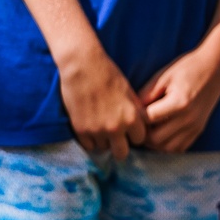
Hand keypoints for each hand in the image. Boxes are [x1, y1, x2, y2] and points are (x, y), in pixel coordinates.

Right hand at [58, 41, 147, 159]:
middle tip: (116, 137)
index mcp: (131, 117)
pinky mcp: (80, 130)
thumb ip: (134, 111)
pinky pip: (88, 146)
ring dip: (103, 141)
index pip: (139, 140)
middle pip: (122, 153)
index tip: (130, 130)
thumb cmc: (108, 74)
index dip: (135, 135)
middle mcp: (115, 128)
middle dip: (120, 146)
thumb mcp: (129, 92)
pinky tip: (90, 127)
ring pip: (104, 149)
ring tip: (101, 127)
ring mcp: (97, 131)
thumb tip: (139, 125)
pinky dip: (90, 140)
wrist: (82, 66)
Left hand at [139, 34, 219, 152]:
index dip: (137, 117)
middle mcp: (189, 119)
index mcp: (180, 103)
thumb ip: (146, 95)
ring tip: (148, 129)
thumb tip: (131, 112)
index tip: (133, 110)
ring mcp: (195, 127)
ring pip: (166, 149)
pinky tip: (161, 133)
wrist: (215, 67)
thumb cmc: (187, 68)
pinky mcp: (199, 130)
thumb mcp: (163, 76)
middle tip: (138, 123)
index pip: (148, 119)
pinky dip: (166, 146)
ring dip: (153, 143)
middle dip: (142, 134)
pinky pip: (178, 149)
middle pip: (155, 140)